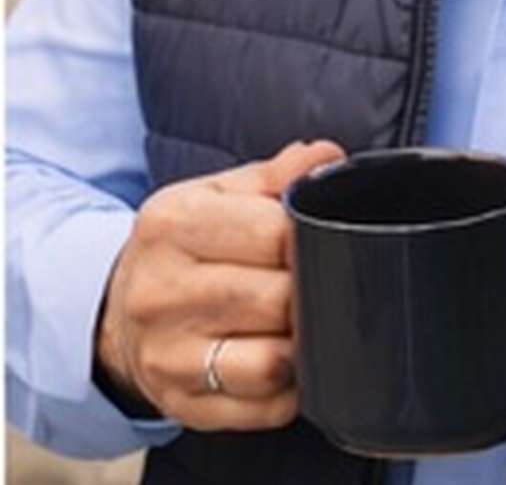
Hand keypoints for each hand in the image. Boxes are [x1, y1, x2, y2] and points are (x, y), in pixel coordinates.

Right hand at [95, 139, 345, 430]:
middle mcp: (161, 293)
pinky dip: (290, 388)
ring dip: (302, 342)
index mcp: (172, 224)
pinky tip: (282, 358)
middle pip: (278, 298)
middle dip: (310, 289)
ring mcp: (167, 358)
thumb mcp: (217, 194)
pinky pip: (265, 408)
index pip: (272, 233)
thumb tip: (327, 158)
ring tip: (297, 319)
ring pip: (274, 362)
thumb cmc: (182, 246)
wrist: (117, 313)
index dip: (310, 236)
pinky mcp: (183, 406)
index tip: (315, 237)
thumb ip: (277, 174)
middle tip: (311, 280)